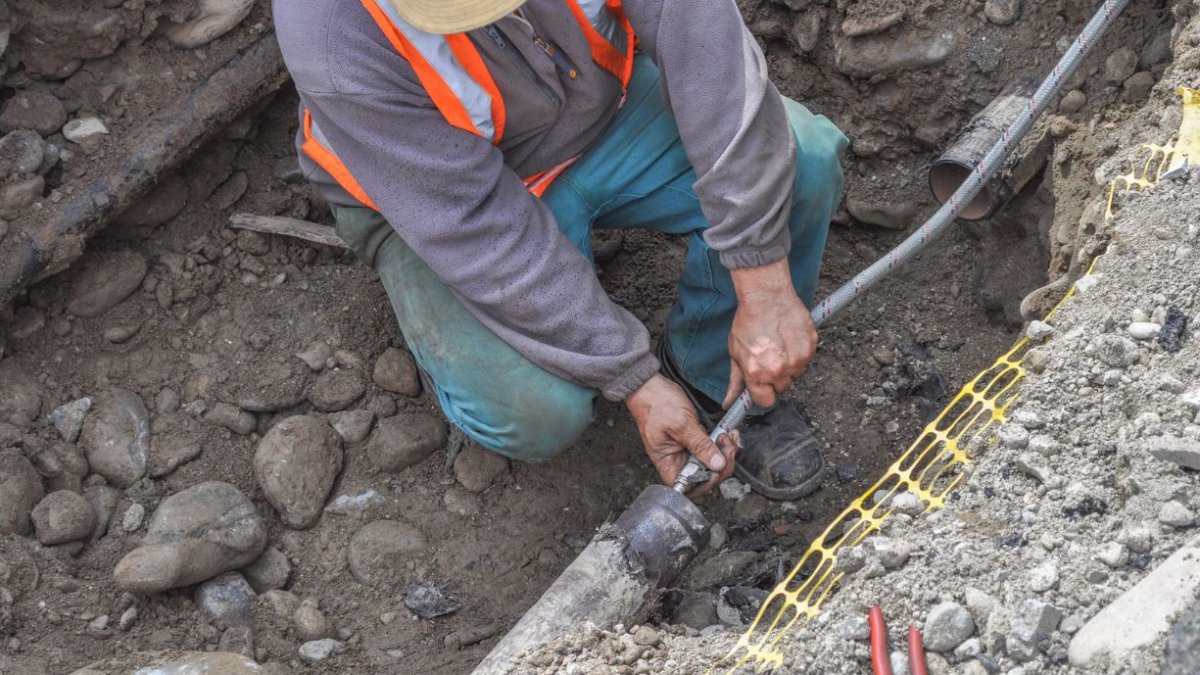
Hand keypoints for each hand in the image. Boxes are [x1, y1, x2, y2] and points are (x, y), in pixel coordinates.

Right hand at [626, 374, 737, 495]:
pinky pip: (711, 448)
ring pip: (711, 462)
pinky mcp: (694, 440)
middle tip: (728, 445)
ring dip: (725, 452)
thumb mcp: (681, 424)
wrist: (651, 385)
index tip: (718, 465)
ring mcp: (686, 450)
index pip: (689, 486)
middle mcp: (677, 460)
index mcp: (668, 463)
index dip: (706, 481)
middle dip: (722, 463)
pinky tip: (727, 433)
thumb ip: (700, 445)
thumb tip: (717, 464)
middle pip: (704, 476)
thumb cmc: (656, 404)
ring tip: (729, 436)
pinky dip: (722, 442)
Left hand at [726, 259, 817, 407]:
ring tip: (778, 344)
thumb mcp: (736, 353)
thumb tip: (728, 403)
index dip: (763, 392)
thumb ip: (735, 381)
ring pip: (795, 374)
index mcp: (757, 374)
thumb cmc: (748, 322)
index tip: (761, 383)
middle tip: (768, 356)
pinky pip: (806, 360)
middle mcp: (778, 370)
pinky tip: (788, 338)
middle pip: (782, 387)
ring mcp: (797, 359)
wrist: (766, 296)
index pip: (766, 401)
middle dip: (775, 376)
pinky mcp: (810, 347)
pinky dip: (799, 352)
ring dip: (788, 365)